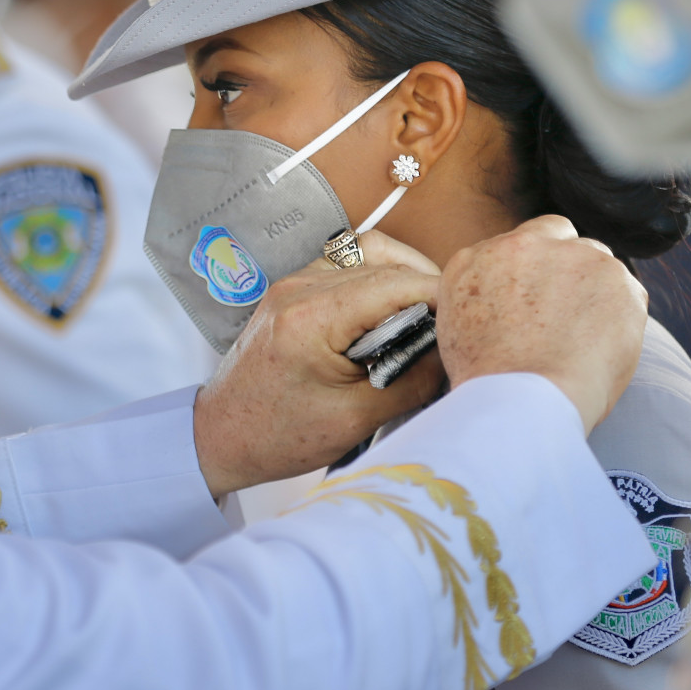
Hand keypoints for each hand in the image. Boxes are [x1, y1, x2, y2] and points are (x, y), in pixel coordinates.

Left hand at [192, 233, 442, 497]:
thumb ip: (413, 380)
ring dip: (404, 277)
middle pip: (386, 260)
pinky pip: (348, 265)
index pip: (397, 283)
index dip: (442, 297)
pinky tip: (392, 316)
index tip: (469, 320)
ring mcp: (293, 282)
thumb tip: (456, 351)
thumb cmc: (279, 436)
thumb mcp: (357, 418)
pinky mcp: (293, 289)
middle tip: (454, 324)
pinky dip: (378, 280)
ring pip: (369, 253)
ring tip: (426, 319)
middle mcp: (300, 287)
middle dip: (428, 287)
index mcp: (312, 317)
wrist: (221, 436)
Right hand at [436, 215, 645, 432]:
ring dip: (596, 289)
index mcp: (476, 258)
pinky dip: (621, 316)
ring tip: (586, 339)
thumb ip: (481, 297)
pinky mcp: (617, 279)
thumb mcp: (454, 328)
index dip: (534, 269)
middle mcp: (523, 244)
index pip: (518, 243)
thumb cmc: (486, 381)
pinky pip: (627, 293)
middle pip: (561, 237)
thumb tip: (507, 300)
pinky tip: (603, 349)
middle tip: (568, 312)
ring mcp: (574, 257)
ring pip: (597, 262)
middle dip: (568, 266)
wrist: (520, 398)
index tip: (540, 298)